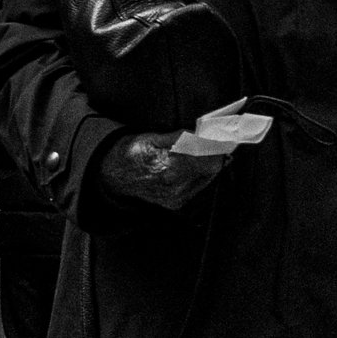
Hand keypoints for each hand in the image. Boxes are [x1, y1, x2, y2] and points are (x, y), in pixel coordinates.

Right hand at [96, 132, 228, 212]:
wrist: (113, 176)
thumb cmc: (131, 153)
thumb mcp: (150, 137)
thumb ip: (177, 137)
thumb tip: (199, 133)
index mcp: (167, 166)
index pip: (205, 155)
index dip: (216, 144)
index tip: (223, 134)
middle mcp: (174, 185)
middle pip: (211, 167)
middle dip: (216, 152)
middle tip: (219, 139)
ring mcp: (177, 197)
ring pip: (207, 177)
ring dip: (210, 162)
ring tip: (209, 149)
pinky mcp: (177, 203)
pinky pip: (199, 187)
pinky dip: (202, 174)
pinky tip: (197, 164)